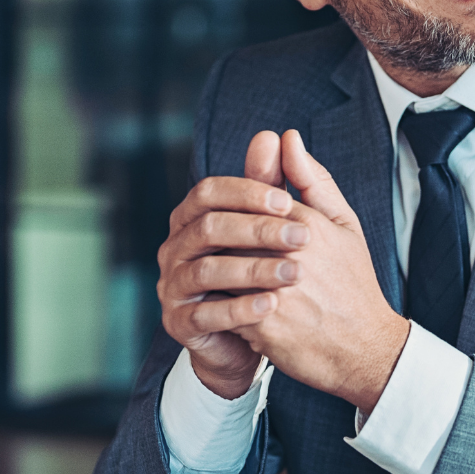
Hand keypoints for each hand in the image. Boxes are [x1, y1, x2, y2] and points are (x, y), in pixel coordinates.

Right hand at [156, 131, 308, 396]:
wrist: (252, 338)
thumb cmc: (266, 274)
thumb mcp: (278, 227)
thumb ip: (277, 183)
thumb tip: (280, 134)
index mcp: (193, 217)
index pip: (209, 191)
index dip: (246, 192)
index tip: (287, 201)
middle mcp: (175, 247)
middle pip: (208, 227)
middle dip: (256, 230)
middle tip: (301, 237)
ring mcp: (173, 285)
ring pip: (206, 270)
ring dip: (252, 269)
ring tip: (294, 273)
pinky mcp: (179, 323)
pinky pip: (206, 314)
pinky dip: (240, 308)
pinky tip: (273, 305)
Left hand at [230, 130, 409, 410]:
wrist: (365, 350)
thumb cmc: (353, 283)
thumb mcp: (343, 224)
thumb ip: (312, 180)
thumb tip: (286, 136)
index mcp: (307, 225)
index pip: (250, 200)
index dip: (235, 210)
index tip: (232, 222)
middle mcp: (290, 255)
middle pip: (229, 234)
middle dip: (219, 242)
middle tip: (219, 253)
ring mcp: (275, 292)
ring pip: (221, 270)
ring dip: (214, 273)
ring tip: (218, 278)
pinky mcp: (262, 327)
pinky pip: (223, 308)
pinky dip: (220, 306)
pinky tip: (226, 307)